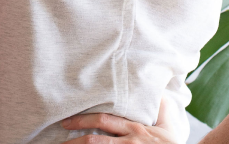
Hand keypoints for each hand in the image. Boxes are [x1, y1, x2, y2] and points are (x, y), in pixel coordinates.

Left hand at [60, 94, 178, 143]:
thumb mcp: (169, 125)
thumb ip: (161, 107)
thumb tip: (158, 90)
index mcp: (134, 129)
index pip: (103, 120)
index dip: (83, 119)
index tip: (66, 120)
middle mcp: (129, 143)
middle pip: (95, 140)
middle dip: (75, 139)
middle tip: (58, 137)